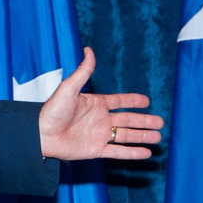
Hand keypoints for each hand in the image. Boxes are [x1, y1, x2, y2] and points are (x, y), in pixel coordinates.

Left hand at [39, 47, 163, 160]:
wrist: (41, 135)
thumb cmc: (52, 111)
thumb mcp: (69, 88)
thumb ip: (83, 71)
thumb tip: (88, 49)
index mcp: (95, 104)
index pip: (119, 101)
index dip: (133, 101)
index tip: (147, 101)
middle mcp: (99, 120)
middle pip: (127, 120)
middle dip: (144, 121)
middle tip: (161, 122)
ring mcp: (99, 135)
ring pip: (126, 136)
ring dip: (142, 136)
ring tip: (158, 137)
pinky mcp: (96, 150)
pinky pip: (118, 152)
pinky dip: (132, 152)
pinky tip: (146, 153)